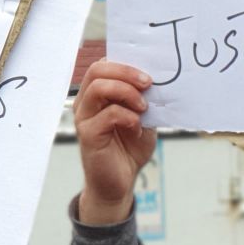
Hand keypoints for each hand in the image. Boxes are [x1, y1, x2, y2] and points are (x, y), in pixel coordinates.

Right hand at [75, 62, 155, 226]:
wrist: (120, 182)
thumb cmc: (130, 148)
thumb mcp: (143, 118)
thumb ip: (144, 99)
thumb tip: (159, 80)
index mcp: (97, 93)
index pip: (104, 64)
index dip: (126, 63)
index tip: (149, 73)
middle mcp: (86, 102)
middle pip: (97, 70)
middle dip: (126, 72)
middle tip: (148, 83)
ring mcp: (84, 117)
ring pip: (98, 88)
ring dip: (126, 92)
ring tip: (144, 107)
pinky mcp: (87, 135)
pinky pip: (107, 115)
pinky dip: (127, 116)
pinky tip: (137, 127)